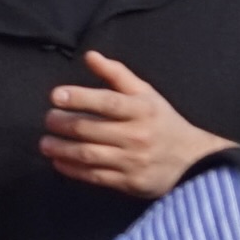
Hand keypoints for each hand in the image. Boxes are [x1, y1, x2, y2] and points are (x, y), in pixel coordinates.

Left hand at [39, 51, 217, 201]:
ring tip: (45, 143)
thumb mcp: (146, 94)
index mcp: (142, 110)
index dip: (80, 97)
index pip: (107, 102)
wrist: (193, 161)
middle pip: (91, 129)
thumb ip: (117, 74)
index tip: (56, 96)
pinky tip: (58, 162)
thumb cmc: (163, 122)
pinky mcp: (129, 183)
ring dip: (61, 149)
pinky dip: (72, 169)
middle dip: (63, 124)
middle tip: (49, 119)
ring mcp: (132, 161)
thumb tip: (90, 56)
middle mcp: (137, 135)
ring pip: (88, 155)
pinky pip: (95, 176)